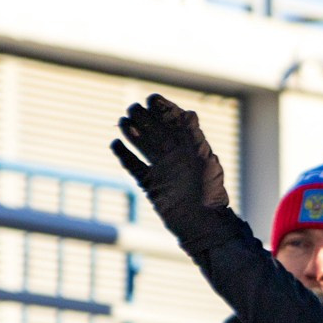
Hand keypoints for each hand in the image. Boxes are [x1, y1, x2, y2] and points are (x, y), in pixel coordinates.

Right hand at [112, 96, 236, 248]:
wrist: (201, 223)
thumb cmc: (208, 192)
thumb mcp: (203, 161)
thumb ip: (194, 137)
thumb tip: (189, 112)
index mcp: (191, 149)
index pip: (176, 123)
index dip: (164, 110)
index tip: (151, 98)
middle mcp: (176, 158)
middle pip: (157, 132)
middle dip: (145, 118)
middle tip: (132, 107)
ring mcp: (163, 171)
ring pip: (144, 146)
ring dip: (133, 134)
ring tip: (122, 121)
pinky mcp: (151, 185)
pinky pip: (134, 167)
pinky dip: (124, 156)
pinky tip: (115, 144)